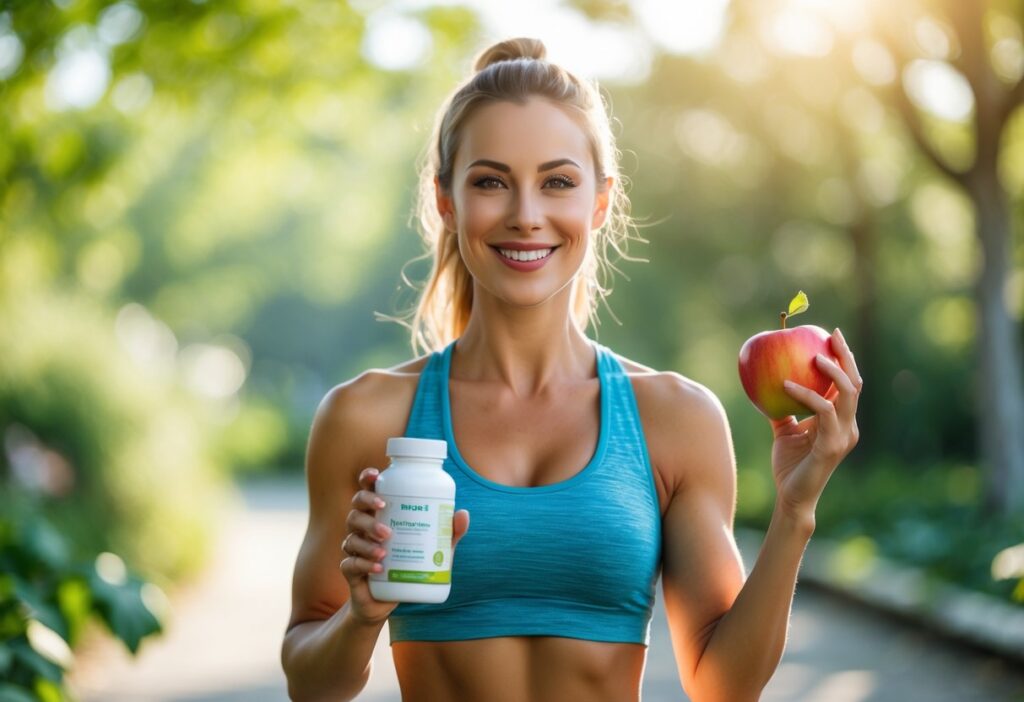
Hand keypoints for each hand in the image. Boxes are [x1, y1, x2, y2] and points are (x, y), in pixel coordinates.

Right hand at [340, 467, 469, 625]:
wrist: (390, 601)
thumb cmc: (411, 565)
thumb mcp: (433, 549)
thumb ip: (448, 534)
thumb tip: (463, 514)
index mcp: (378, 516)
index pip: (367, 491)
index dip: (366, 480)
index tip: (374, 476)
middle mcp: (362, 529)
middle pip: (355, 510)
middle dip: (367, 509)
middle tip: (385, 515)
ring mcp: (354, 550)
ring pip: (352, 537)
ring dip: (368, 541)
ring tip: (385, 549)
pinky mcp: (351, 571)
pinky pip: (350, 564)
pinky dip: (364, 564)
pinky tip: (379, 567)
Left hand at [769, 328, 861, 522]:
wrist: (792, 496)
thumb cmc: (789, 464)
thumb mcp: (785, 430)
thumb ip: (784, 408)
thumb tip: (768, 382)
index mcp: (841, 421)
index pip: (849, 384)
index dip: (844, 359)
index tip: (831, 336)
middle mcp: (848, 426)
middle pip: (854, 383)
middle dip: (846, 357)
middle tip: (832, 335)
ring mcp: (843, 436)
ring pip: (846, 395)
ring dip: (832, 373)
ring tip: (813, 357)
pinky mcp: (832, 446)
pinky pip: (823, 412)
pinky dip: (806, 395)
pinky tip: (785, 384)